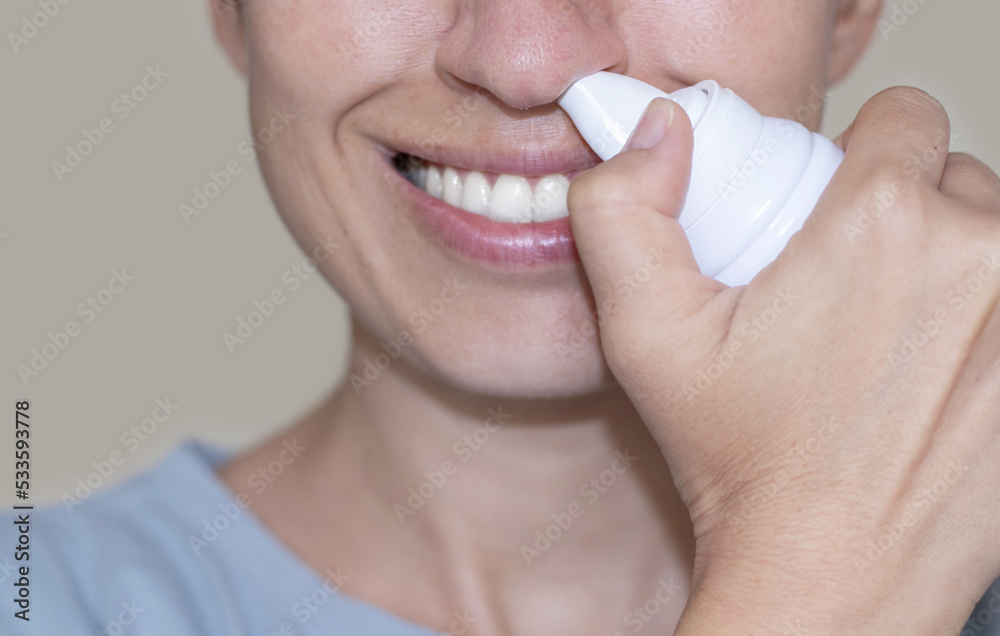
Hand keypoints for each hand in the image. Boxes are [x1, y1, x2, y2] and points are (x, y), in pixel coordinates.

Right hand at [568, 89, 999, 633]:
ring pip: (998, 239)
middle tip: (848, 286)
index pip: (903, 115)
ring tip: (894, 334)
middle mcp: (982, 255)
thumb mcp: (646, 336)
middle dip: (906, 213)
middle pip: (955, 178)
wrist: (832, 574)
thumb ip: (624, 215)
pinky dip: (986, 322)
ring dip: (955, 265)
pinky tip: (938, 374)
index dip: (858, 157)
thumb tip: (657, 132)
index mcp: (885, 221)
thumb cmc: (742, 460)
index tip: (832, 212)